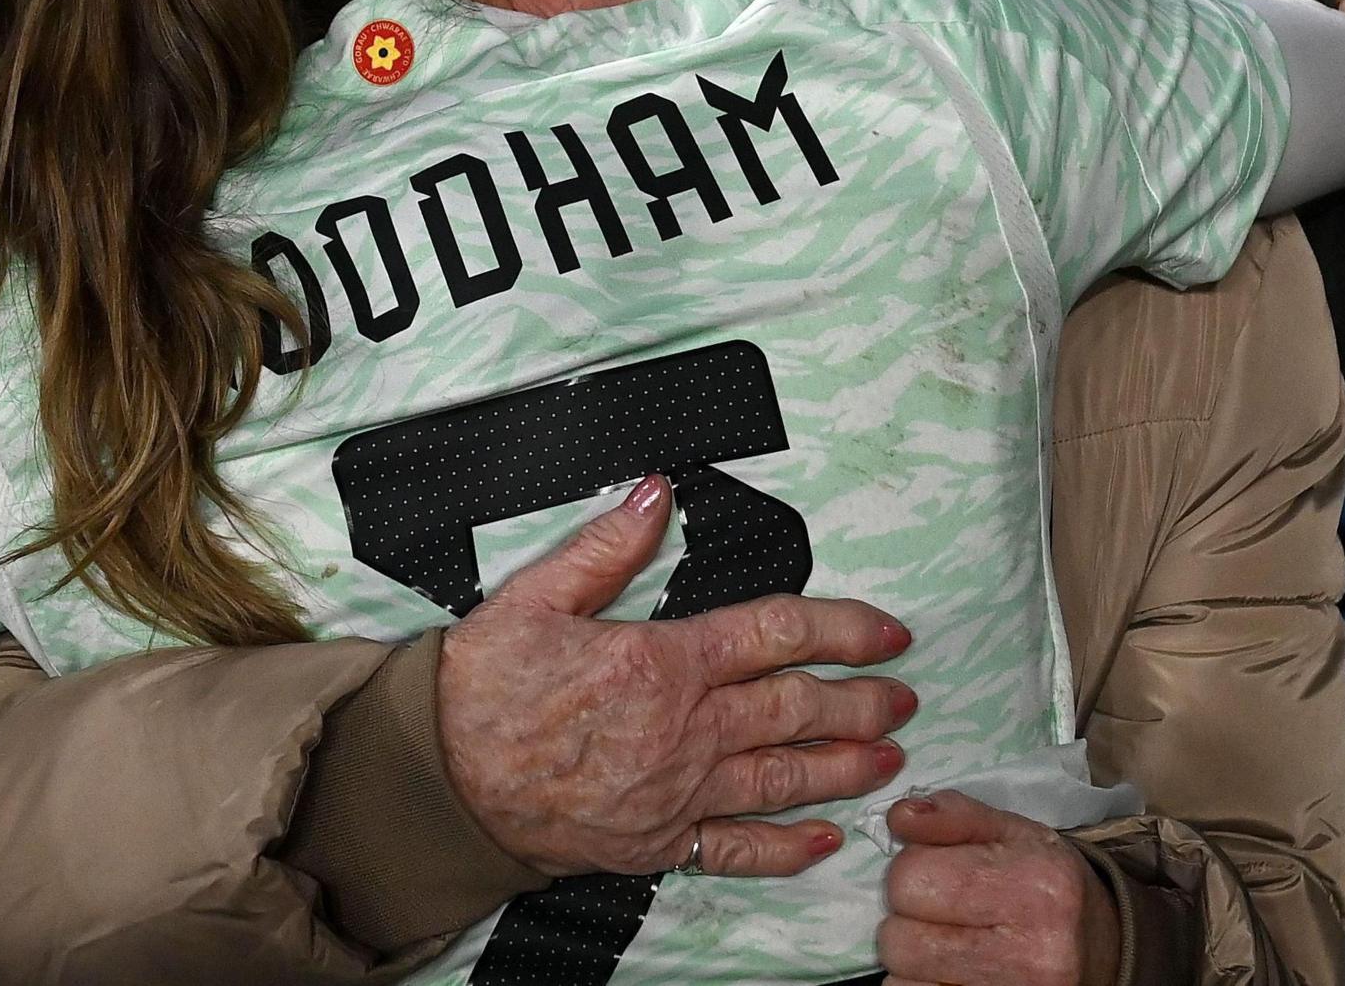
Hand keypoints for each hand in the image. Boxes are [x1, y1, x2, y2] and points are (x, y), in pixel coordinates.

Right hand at [439, 473, 918, 878]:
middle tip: (906, 696)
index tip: (886, 630)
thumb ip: (605, 547)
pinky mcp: (657, 843)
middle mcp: (683, 731)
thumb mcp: (534, 597)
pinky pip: (737, 850)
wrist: (438, 783)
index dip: (841, 628)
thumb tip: (656, 495)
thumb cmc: (481, 692)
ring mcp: (676, 793)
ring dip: (844, 767)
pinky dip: (787, 848)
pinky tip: (825, 840)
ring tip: (891, 758)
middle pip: (795, 709)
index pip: (775, 634)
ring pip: (783, 778)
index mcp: (661, 662)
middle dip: (861, 701)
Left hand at [879, 791, 1116, 985]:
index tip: (939, 873)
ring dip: (914, 959)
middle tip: (945, 913)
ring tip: (950, 943)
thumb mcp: (1014, 833)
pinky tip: (953, 969)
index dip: (912, 870)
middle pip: (898, 939)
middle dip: (909, 919)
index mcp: (1032, 884)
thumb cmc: (1048, 883)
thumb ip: (954, 816)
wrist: (1102, 947)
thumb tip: (899, 817)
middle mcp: (1030, 950)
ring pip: (901, 980)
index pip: (911, 878)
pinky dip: (922, 983)